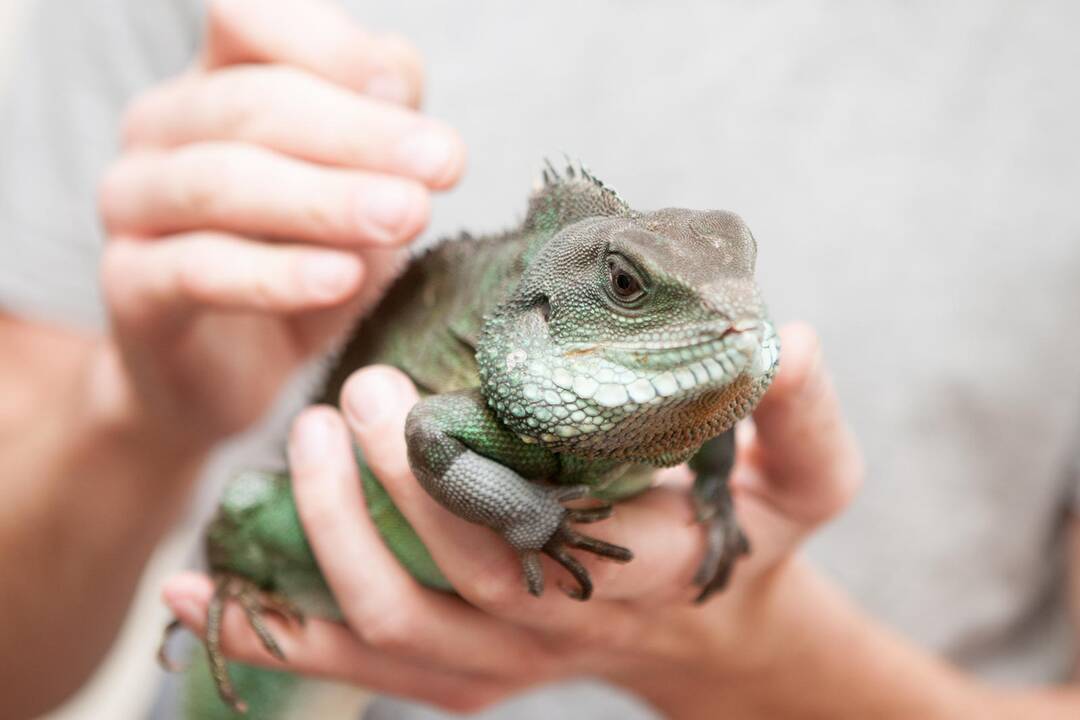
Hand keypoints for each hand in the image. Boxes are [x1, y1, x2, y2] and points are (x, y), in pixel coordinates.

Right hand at [96, 0, 464, 451]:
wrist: (237, 374)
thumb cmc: (307, 259)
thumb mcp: (359, 186)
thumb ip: (378, 126)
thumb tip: (397, 78)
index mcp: (218, 82)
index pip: (250, 19)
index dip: (332, 49)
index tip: (411, 97)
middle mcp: (164, 129)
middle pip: (252, 104)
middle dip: (358, 134)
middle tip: (443, 166)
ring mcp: (135, 204)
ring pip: (220, 181)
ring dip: (324, 199)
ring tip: (404, 216)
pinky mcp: (131, 286)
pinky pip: (198, 269)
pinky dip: (274, 274)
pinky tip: (339, 278)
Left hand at [163, 323, 863, 713]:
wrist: (721, 635)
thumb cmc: (755, 540)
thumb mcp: (811, 478)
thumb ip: (802, 411)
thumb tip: (786, 337)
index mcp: (631, 572)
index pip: (521, 534)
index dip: (439, 479)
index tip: (396, 392)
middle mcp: (557, 629)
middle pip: (437, 580)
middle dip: (373, 492)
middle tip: (346, 399)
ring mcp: (502, 663)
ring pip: (384, 630)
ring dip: (315, 550)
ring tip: (288, 451)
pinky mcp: (464, 675)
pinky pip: (357, 669)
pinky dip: (272, 636)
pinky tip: (201, 585)